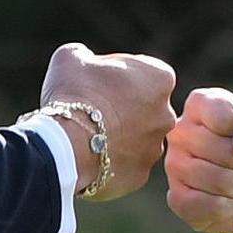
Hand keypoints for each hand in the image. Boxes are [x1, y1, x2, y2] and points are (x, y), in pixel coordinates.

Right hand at [39, 43, 176, 199]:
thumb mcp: (71, 58)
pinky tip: (89, 157)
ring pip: (138, 140)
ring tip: (88, 137)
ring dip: (120, 137)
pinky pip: (126, 166)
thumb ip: (85, 56)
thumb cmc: (73, 94)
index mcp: (160, 79)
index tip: (99, 81)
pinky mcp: (140, 176)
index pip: (145, 73)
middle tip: (94, 110)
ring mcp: (155, 148)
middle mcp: (167, 115)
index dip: (120, 75)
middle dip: (125, 108)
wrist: (65, 143)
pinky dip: (111, 162)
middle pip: (146, 108)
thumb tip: (84, 62)